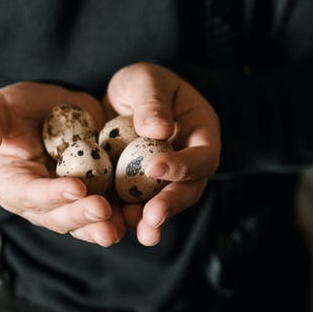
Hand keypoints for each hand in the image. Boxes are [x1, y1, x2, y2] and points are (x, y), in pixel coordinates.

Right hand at [0, 82, 123, 246]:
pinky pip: (111, 212)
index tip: (77, 187)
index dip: (52, 194)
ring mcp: (70, 205)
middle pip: (60, 216)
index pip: (30, 194)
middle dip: (82, 216)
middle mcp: (41, 204)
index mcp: (13, 185)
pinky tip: (142, 216)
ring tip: (122, 227)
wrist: (52, 110)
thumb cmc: (16, 109)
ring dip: (104, 227)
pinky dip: (126, 216)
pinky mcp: (96, 198)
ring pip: (86, 222)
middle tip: (104, 211)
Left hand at [105, 63, 220, 246]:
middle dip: (170, 204)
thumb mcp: (147, 80)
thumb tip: (157, 130)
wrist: (125, 99)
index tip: (154, 167)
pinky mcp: (138, 192)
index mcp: (201, 135)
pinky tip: (109, 228)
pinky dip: (122, 218)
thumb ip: (153, 101)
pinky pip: (133, 207)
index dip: (183, 165)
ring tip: (137, 231)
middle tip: (152, 216)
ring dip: (149, 221)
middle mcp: (188, 164)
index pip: (202, 156)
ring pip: (163, 206)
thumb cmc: (145, 83)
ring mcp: (164, 182)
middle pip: (188, 190)